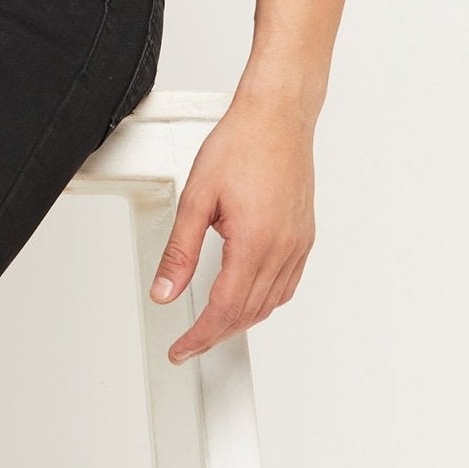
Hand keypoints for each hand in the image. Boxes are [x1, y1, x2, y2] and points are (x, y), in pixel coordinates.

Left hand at [148, 93, 316, 363]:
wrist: (278, 117)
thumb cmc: (240, 145)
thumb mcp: (196, 198)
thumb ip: (180, 251)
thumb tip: (164, 291)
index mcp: (254, 243)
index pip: (224, 309)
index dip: (200, 336)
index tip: (181, 349)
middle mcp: (282, 249)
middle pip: (247, 312)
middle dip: (216, 334)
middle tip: (189, 343)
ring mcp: (297, 245)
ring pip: (269, 303)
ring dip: (240, 321)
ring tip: (212, 325)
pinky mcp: (304, 236)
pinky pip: (286, 285)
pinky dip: (264, 300)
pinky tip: (248, 297)